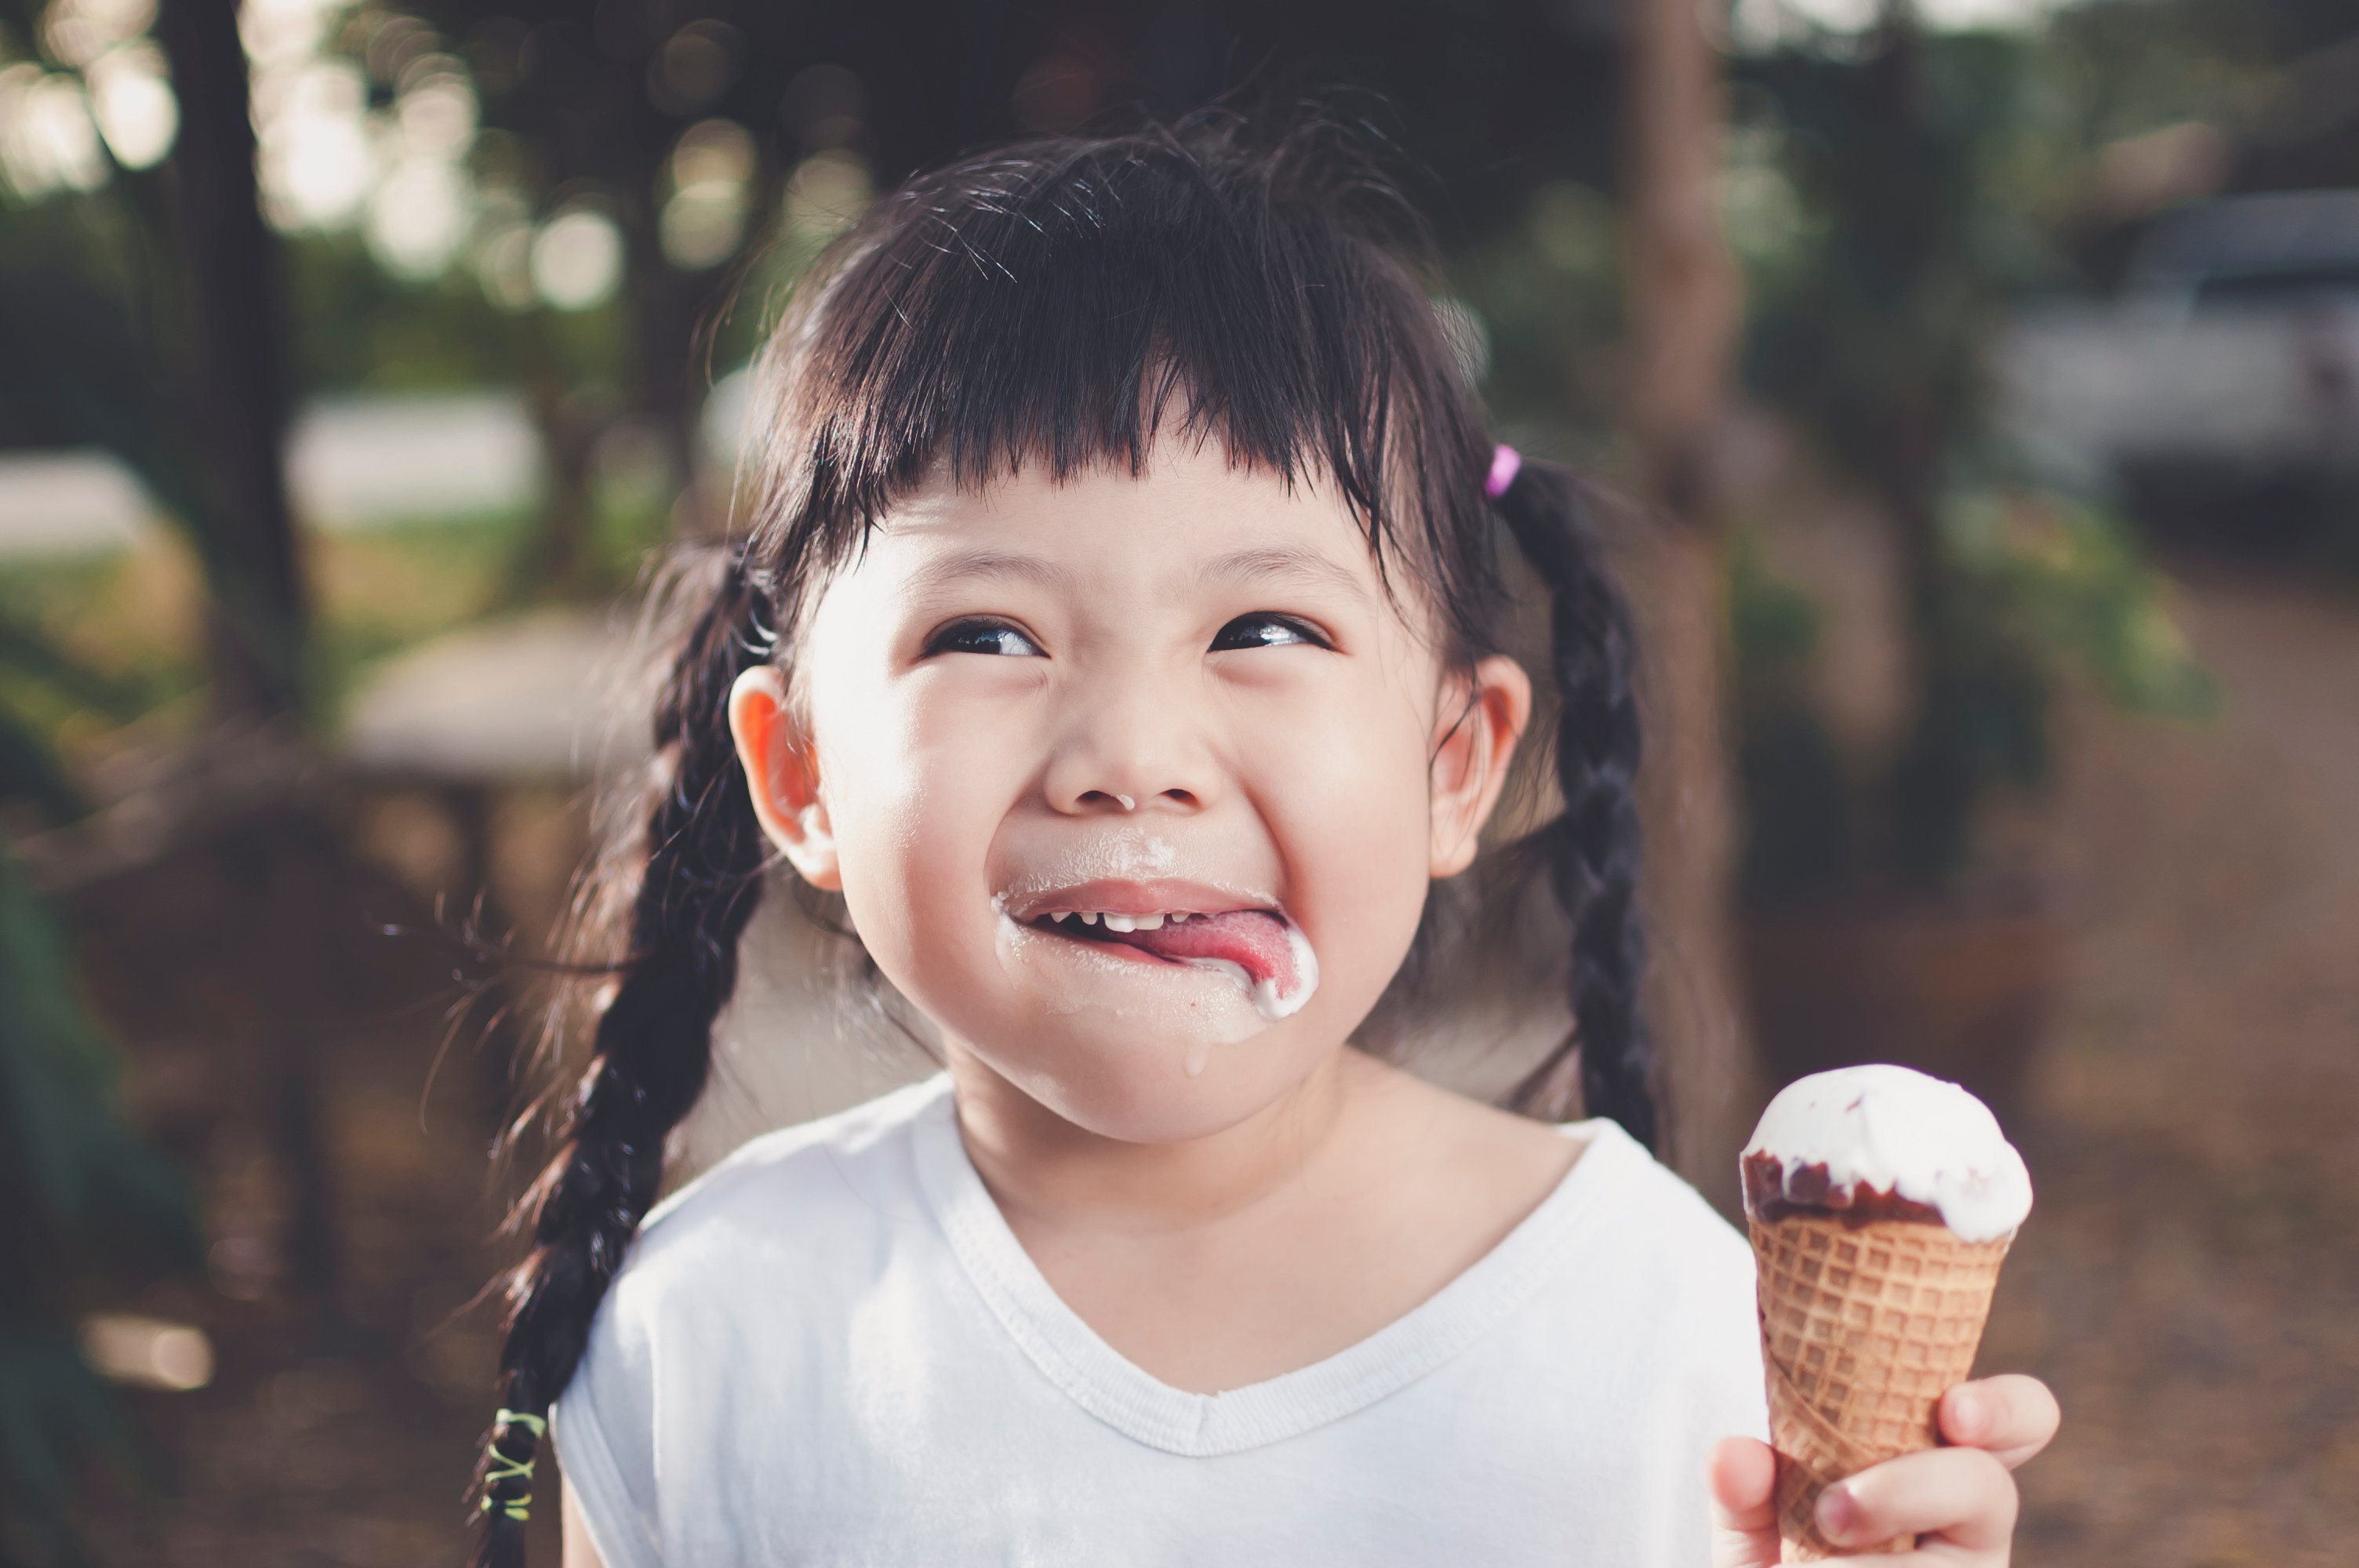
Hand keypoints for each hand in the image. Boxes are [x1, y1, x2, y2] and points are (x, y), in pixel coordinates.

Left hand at [1707, 1375, 2059, 1564]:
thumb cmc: (1780, 1566)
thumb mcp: (1752, 1529)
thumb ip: (1744, 1489)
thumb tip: (1735, 1453)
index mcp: (1932, 1466)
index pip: (2012, 1423)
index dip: (2004, 1410)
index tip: (1953, 1409)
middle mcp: (1964, 1526)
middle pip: (1989, 1487)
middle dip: (1912, 1489)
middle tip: (1832, 1514)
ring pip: (1951, 1565)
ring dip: (1870, 1566)